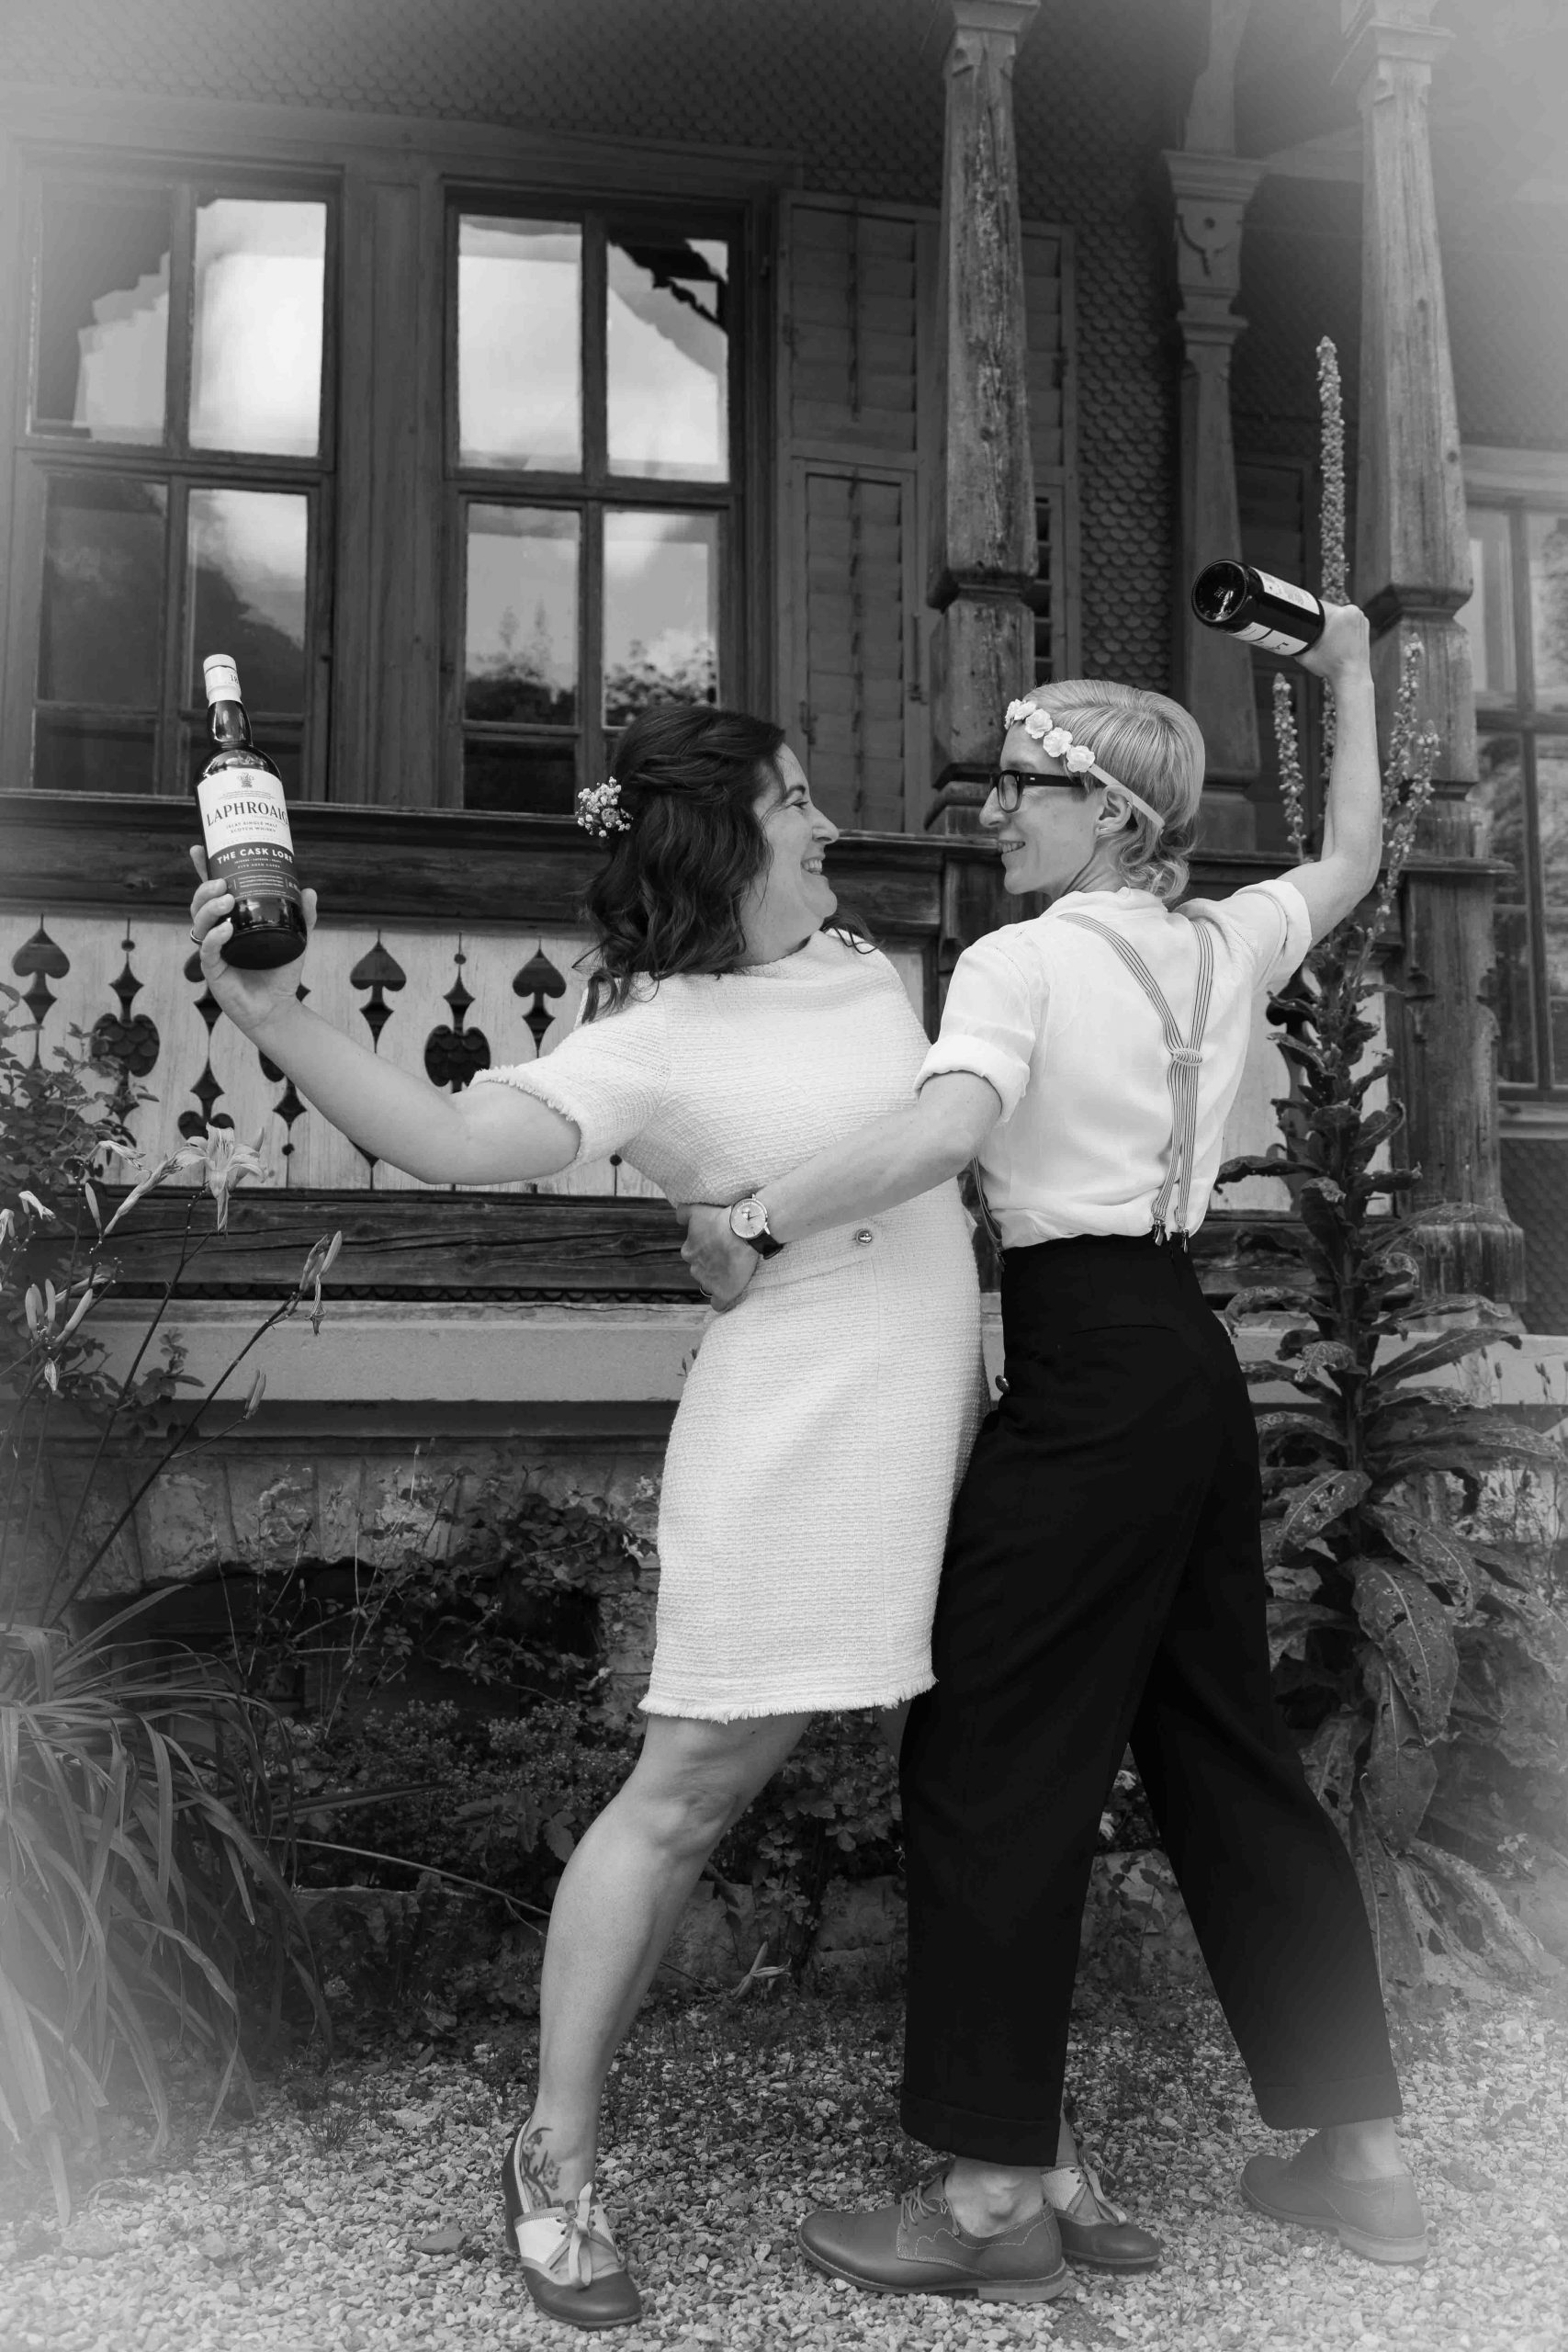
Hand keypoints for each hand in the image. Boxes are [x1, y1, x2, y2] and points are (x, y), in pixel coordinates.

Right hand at [188, 846, 315, 1041]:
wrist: (277, 1008)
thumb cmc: (280, 972)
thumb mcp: (297, 939)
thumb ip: (303, 916)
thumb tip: (309, 890)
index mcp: (230, 920)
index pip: (213, 892)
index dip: (204, 870)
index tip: (200, 848)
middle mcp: (217, 932)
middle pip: (199, 903)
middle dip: (205, 889)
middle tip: (221, 883)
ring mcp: (213, 951)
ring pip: (199, 923)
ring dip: (209, 908)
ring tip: (226, 901)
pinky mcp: (213, 970)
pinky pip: (208, 950)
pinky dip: (215, 938)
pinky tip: (225, 930)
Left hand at [677, 1203, 760, 1310]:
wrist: (744, 1231)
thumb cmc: (721, 1219)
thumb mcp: (697, 1210)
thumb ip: (683, 1214)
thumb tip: (678, 1218)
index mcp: (689, 1251)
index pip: (693, 1254)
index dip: (706, 1250)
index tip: (718, 1245)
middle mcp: (695, 1268)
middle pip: (701, 1270)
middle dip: (712, 1265)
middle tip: (728, 1255)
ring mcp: (708, 1282)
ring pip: (710, 1284)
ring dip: (719, 1279)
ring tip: (735, 1270)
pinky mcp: (723, 1293)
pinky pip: (719, 1303)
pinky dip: (723, 1300)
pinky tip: (729, 1294)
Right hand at [1299, 598, 1371, 685]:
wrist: (1352, 677)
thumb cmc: (1330, 667)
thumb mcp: (1304, 655)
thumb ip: (1293, 644)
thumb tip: (1280, 639)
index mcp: (1340, 614)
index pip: (1319, 605)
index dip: (1308, 610)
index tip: (1302, 617)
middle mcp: (1353, 612)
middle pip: (1330, 609)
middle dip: (1320, 617)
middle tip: (1311, 629)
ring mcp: (1361, 618)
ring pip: (1339, 614)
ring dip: (1331, 620)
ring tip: (1323, 634)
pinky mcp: (1365, 625)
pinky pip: (1348, 620)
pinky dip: (1342, 626)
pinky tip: (1335, 636)